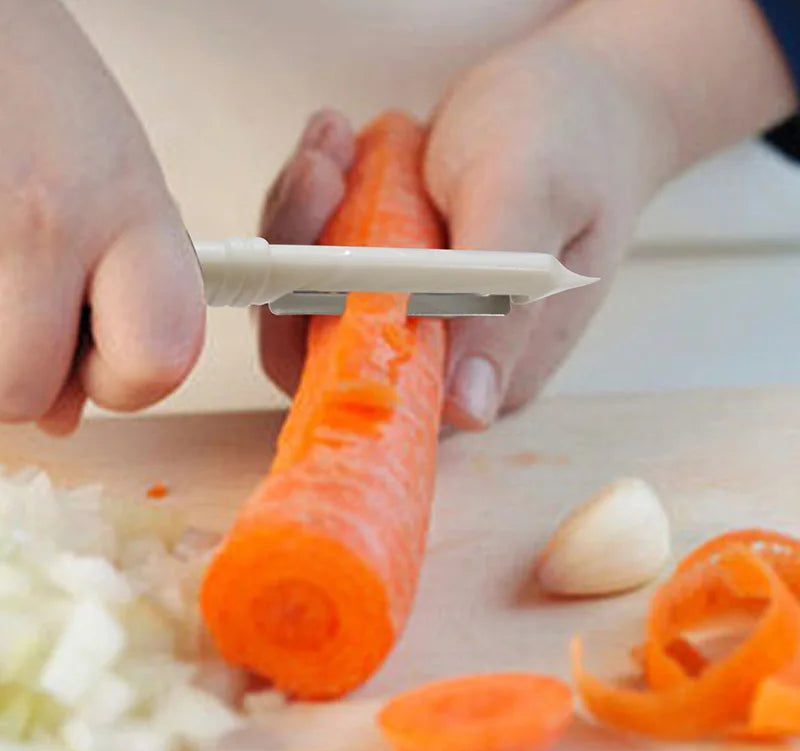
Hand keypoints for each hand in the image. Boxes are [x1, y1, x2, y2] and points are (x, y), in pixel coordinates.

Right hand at [0, 0, 203, 434]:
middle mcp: (45, 222)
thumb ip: (122, 298)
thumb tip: (66, 415)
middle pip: (25, 396)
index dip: (130, 384)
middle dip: (26, 375)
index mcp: (130, 212)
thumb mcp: (120, 188)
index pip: (160, 362)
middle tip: (29, 316)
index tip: (110, 359)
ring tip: (1, 268)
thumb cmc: (41, 94)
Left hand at [258, 32, 677, 426]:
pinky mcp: (388, 281)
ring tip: (331, 142)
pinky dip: (316, 200)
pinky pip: (319, 256)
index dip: (321, 317)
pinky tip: (338, 144)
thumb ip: (499, 298)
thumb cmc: (568, 140)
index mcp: (486, 368)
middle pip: (319, 345)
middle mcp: (441, 357)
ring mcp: (408, 317)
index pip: (370, 383)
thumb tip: (468, 411)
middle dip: (300, 253)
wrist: (575, 99)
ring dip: (303, 215)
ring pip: (308, 296)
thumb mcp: (534, 198)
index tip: (327, 214)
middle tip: (323, 166)